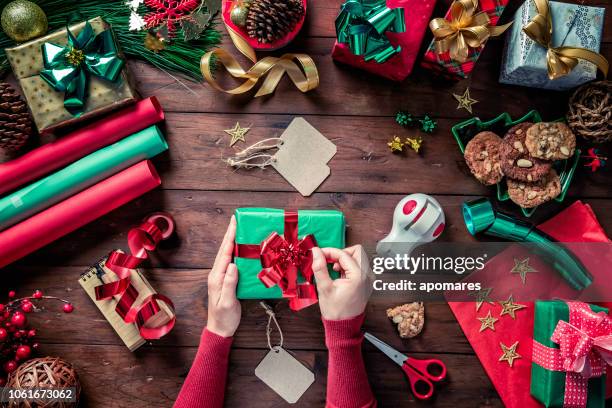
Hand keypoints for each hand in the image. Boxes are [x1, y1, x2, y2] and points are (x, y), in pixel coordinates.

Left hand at [206, 215, 240, 336]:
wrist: (220, 330)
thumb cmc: (224, 318)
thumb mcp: (227, 302)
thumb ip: (229, 284)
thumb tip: (233, 265)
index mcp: (217, 277)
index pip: (224, 253)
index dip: (230, 237)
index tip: (235, 223)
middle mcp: (217, 274)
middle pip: (224, 250)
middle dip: (230, 234)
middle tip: (237, 220)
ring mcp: (221, 277)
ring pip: (227, 255)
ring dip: (233, 241)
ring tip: (240, 230)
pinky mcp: (226, 281)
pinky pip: (231, 262)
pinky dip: (236, 253)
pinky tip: (243, 250)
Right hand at [311, 245, 371, 319]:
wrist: (343, 326)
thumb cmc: (335, 311)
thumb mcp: (324, 288)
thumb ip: (320, 268)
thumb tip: (316, 252)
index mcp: (358, 276)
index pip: (344, 254)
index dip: (329, 252)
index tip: (319, 254)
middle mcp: (366, 276)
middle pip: (356, 251)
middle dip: (341, 253)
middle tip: (329, 260)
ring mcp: (368, 279)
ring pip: (358, 258)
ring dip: (344, 259)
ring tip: (334, 270)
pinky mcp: (365, 282)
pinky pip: (358, 267)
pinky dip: (348, 266)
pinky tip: (339, 275)